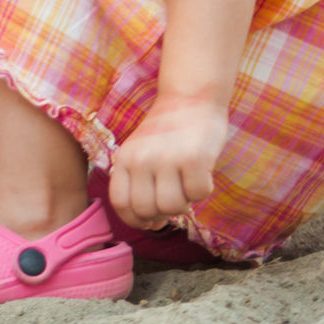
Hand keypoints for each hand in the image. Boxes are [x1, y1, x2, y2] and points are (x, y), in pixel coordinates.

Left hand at [105, 97, 227, 229]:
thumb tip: (150, 226)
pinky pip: (199, 194)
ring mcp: (167, 158)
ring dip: (185, 203)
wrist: (191, 97)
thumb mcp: (140, 152)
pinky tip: (201, 174)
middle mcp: (142, 159)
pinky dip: (203, 190)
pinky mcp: (194, 158)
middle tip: (174, 198)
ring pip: (172, 207)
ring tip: (186, 184)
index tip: (149, 220)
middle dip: (162, 214)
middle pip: (145, 210)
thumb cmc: (168, 132)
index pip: (120, 204)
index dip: (135, 220)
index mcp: (125, 159)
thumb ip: (139, 185)